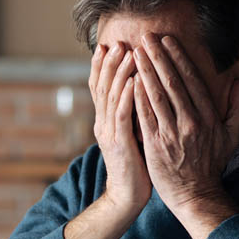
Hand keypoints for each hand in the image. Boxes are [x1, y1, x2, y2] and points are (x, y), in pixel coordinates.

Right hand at [89, 41, 151, 214]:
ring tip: (127, 52)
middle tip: (117, 42)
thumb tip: (138, 92)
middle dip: (109, 63)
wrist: (127, 195)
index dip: (101, 66)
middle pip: (102, 87)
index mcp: (105, 121)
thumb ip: (130, 114)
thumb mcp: (129, 135)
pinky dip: (127, 96)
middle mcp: (103, 124)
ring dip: (119, 73)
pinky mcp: (120, 143)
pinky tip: (134, 80)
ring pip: (111, 96)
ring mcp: (110, 133)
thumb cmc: (135, 166)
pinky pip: (123, 115)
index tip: (107, 45)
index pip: (99, 88)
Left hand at [132, 33, 238, 214]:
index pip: (192, 80)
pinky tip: (130, 81)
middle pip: (173, 83)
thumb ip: (238, 108)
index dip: (179, 58)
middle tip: (147, 38)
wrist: (196, 196)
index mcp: (208, 117)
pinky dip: (138, 98)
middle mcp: (191, 122)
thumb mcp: (231, 136)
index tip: (168, 41)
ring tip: (136, 53)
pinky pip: (145, 117)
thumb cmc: (212, 165)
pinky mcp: (155, 146)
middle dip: (159, 57)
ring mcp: (172, 134)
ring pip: (157, 96)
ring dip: (146, 72)